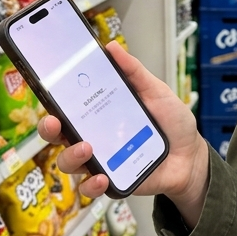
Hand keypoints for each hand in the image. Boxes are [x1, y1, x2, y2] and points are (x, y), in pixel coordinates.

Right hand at [38, 41, 210, 224]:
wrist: (190, 155)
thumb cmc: (171, 122)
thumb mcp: (155, 91)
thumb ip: (134, 72)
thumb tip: (112, 48)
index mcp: (98, 112)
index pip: (66, 106)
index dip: (51, 101)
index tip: (46, 92)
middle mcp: (93, 136)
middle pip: (58, 134)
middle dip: (49, 129)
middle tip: (56, 123)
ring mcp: (99, 160)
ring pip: (68, 162)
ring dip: (71, 155)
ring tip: (87, 149)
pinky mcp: (110, 181)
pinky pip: (90, 187)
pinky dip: (91, 184)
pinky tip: (102, 178)